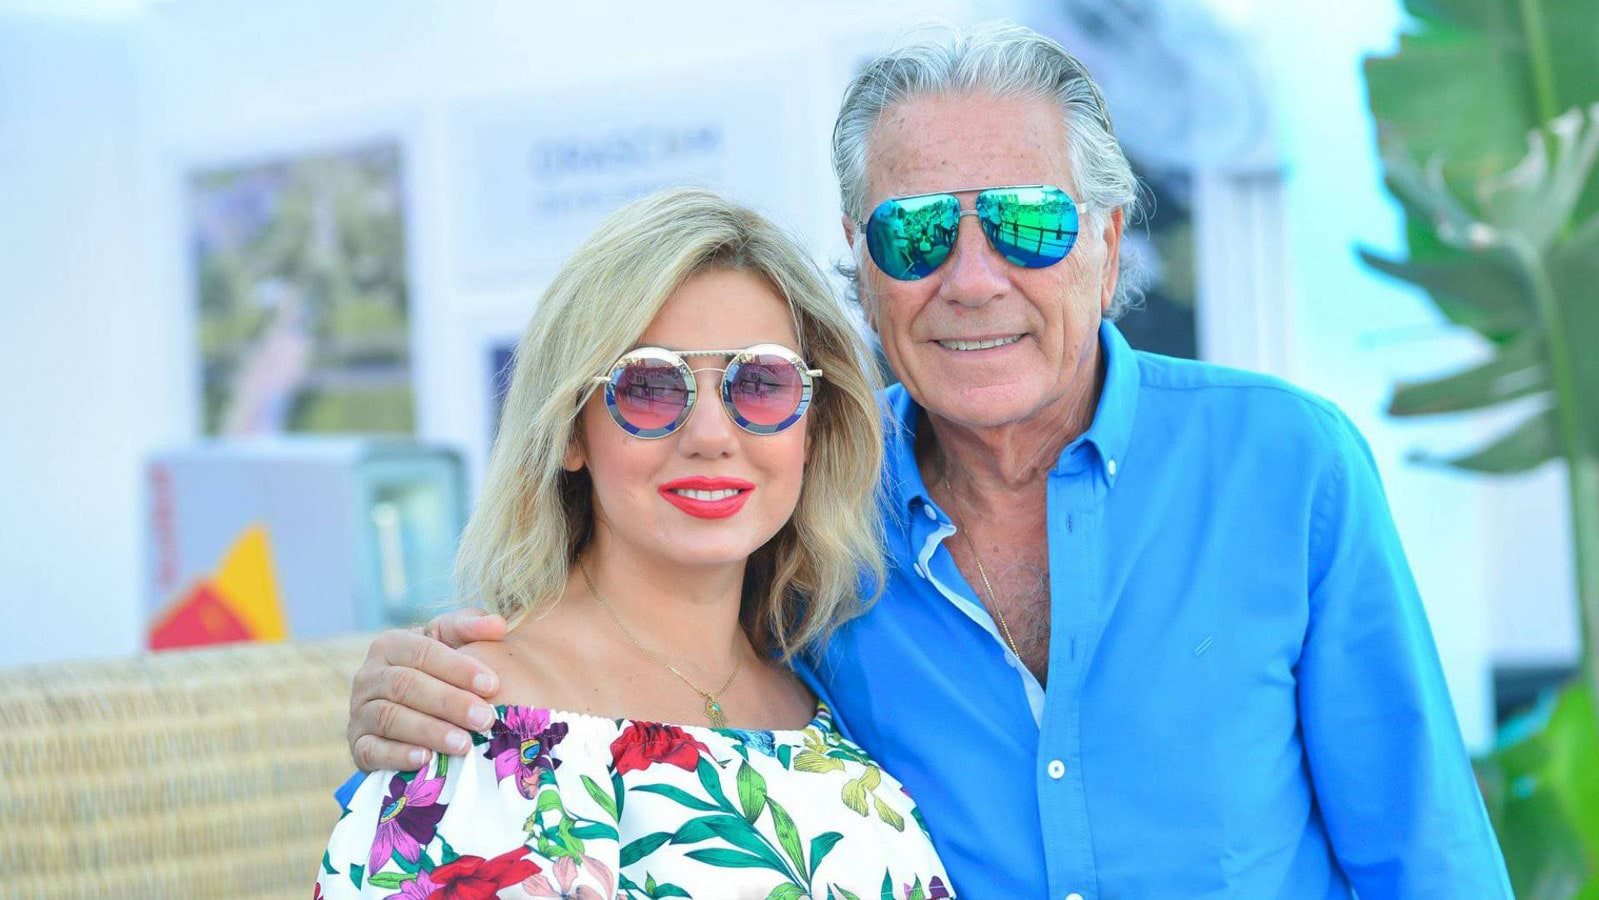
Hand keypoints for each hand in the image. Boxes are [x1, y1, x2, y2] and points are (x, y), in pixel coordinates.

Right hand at [347, 608, 507, 771]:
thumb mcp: (451, 642)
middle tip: (485, 718)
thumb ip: (471, 627)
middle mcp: (368, 676)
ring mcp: (359, 712)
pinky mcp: (358, 746)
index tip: (492, 685)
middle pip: (406, 686)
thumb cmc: (438, 670)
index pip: (423, 652)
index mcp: (389, 645)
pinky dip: (398, 756)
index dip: (458, 668)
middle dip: (449, 703)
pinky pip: (372, 750)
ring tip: (465, 744)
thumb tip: (498, 625)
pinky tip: (426, 760)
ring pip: (390, 718)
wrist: (407, 710)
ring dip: (429, 731)